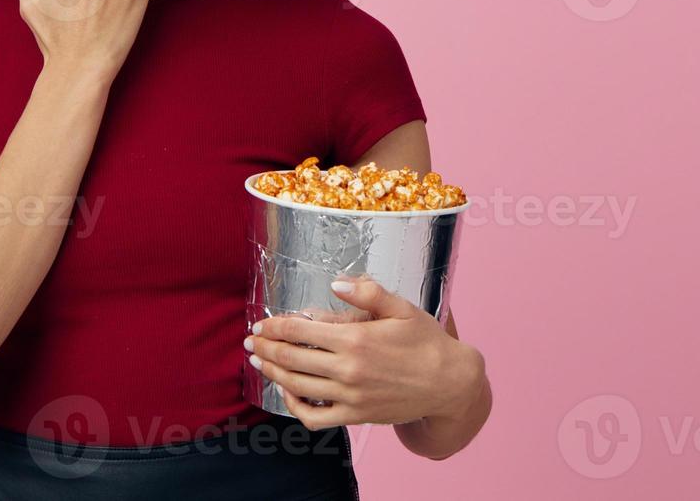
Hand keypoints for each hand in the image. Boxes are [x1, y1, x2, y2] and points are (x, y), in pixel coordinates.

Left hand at [247, 275, 484, 429]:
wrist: (449, 383)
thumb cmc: (426, 341)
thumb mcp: (402, 308)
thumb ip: (368, 292)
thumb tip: (335, 283)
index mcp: (356, 339)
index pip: (301, 331)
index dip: (275, 327)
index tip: (261, 324)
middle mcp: (348, 370)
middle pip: (291, 359)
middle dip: (265, 348)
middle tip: (250, 342)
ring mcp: (350, 396)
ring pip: (297, 386)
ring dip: (272, 373)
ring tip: (260, 363)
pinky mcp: (355, 416)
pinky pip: (314, 417)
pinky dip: (295, 407)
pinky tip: (289, 393)